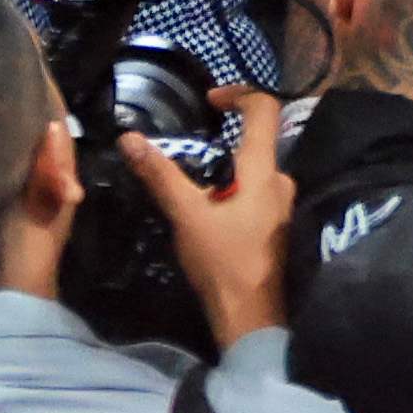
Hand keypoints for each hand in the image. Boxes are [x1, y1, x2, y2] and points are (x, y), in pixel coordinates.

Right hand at [126, 86, 291, 348]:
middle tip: (191, 146)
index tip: (211, 98)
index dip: (240, 92)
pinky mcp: (277, 227)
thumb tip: (129, 137)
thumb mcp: (186, 215)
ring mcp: (283, 206)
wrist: (251, 319)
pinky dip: (235, 189)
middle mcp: (281, 181)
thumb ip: (160, 174)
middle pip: (258, 141)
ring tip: (195, 181)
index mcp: (264, 170)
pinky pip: (256, 193)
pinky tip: (212, 207)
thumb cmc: (223, 262)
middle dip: (225, 138)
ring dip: (228, 169)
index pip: (265, 108)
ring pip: (255, 171)